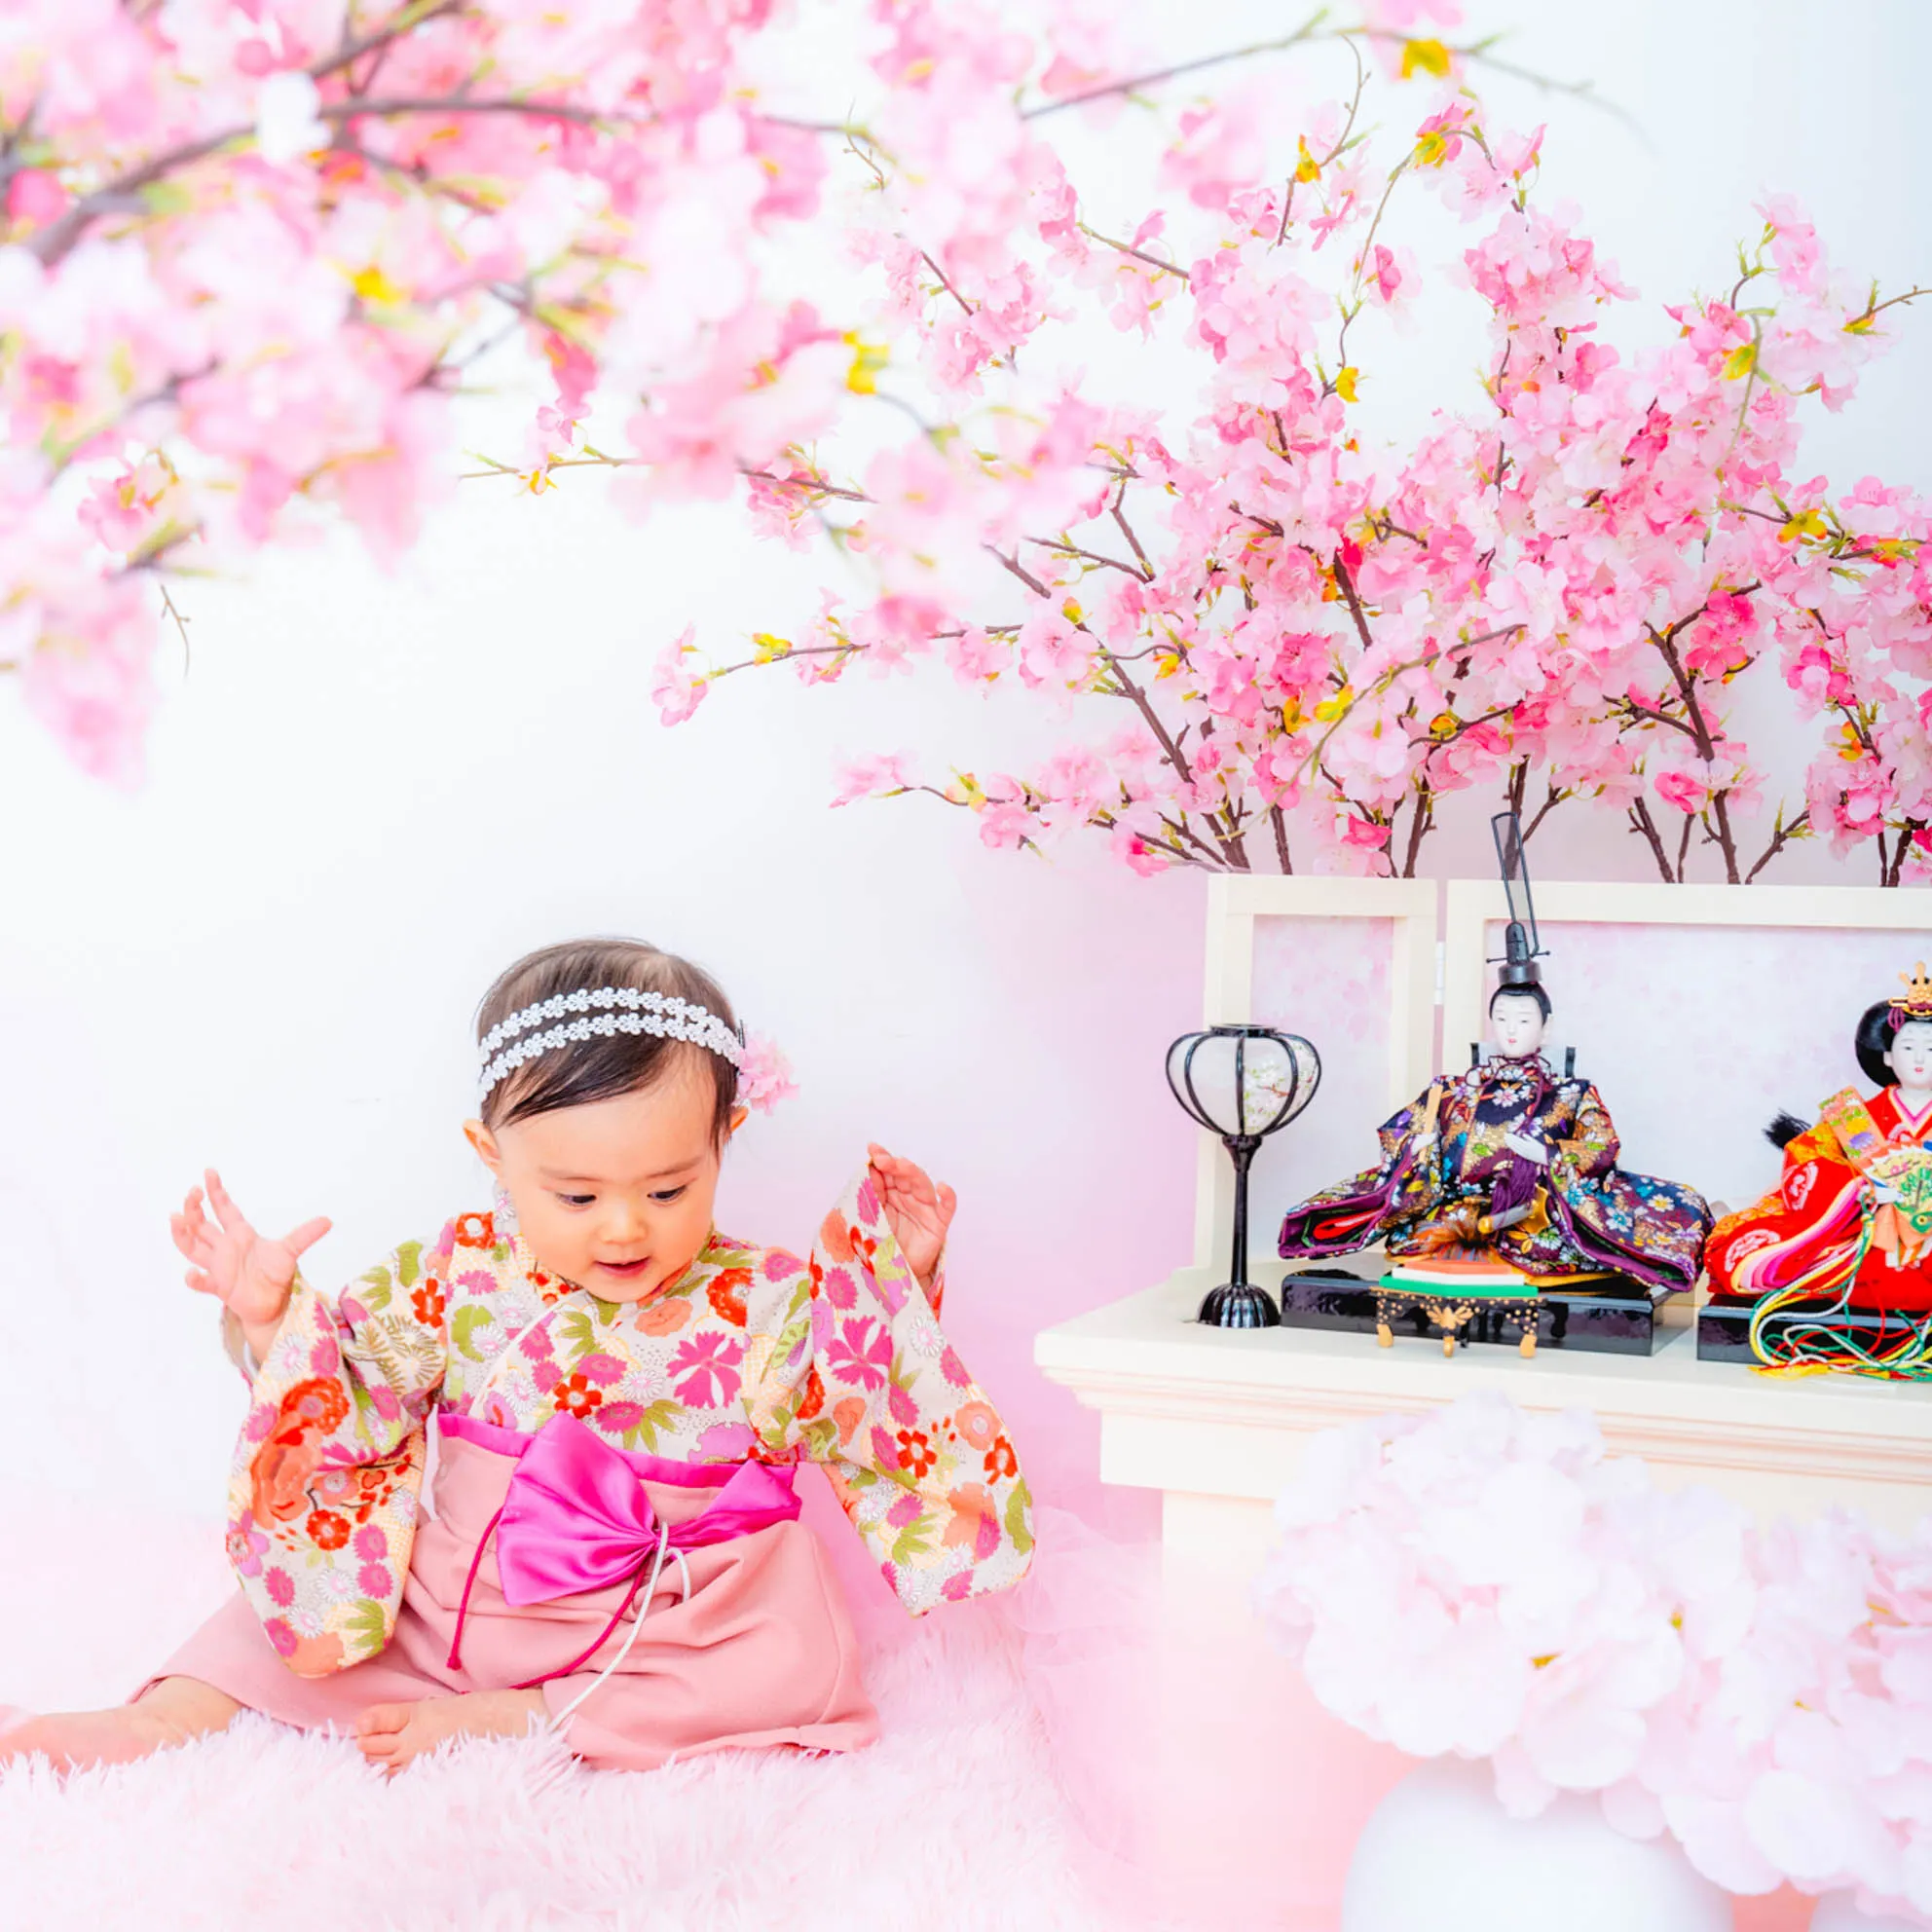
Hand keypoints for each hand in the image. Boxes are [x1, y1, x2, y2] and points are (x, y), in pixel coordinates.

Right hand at [171, 1168, 331, 1359]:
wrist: (273, 1303)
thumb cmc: (275, 1274)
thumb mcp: (290, 1251)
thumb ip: (305, 1235)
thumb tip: (329, 1220)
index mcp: (240, 1234)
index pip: (224, 1208)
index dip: (216, 1191)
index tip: (209, 1171)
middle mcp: (225, 1247)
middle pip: (202, 1224)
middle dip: (194, 1208)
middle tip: (192, 1192)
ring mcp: (219, 1266)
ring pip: (192, 1248)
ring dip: (182, 1234)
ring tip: (176, 1217)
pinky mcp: (220, 1286)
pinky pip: (202, 1282)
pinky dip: (195, 1279)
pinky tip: (191, 1274)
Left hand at [867, 1144, 955, 1292]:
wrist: (895, 1274)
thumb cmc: (882, 1244)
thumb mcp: (870, 1217)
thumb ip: (871, 1195)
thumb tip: (868, 1170)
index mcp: (891, 1192)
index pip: (888, 1171)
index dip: (881, 1159)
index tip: (872, 1149)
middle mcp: (909, 1197)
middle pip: (905, 1175)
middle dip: (894, 1165)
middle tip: (882, 1159)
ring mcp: (925, 1209)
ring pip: (923, 1185)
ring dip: (913, 1174)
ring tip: (902, 1166)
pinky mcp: (938, 1224)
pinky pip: (947, 1208)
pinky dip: (948, 1196)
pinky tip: (943, 1188)